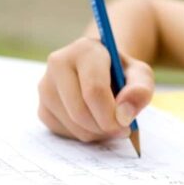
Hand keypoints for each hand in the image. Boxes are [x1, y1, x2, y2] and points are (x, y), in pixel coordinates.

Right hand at [38, 37, 153, 141]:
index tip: (126, 124)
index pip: (94, 90)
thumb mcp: (141, 75)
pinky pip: (62, 132)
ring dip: (96, 133)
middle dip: (105, 127)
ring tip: (110, 122)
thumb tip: (124, 113)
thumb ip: (140, 90)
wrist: (105, 72)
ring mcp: (46, 85)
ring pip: (71, 124)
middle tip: (121, 129)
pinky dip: (83, 134)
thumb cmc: (123, 73)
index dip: (111, 115)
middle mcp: (59, 63)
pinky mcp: (42, 106)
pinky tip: (95, 122)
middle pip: (80, 111)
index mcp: (85, 50)